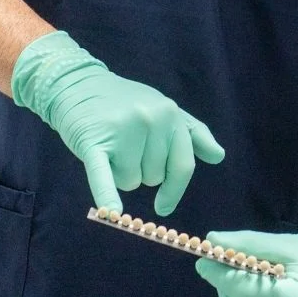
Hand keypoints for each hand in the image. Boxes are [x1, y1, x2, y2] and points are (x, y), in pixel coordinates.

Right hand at [11, 30, 223, 214]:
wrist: (78, 85)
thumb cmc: (124, 103)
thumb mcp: (164, 109)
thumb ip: (192, 132)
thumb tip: (219, 156)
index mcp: (171, 114)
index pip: (182, 165)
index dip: (174, 189)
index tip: (164, 206)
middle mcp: (151, 120)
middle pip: (153, 177)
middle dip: (140, 171)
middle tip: (124, 147)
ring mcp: (123, 129)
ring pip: (130, 182)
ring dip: (119, 174)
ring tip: (110, 147)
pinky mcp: (93, 142)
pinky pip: (105, 177)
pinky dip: (107, 195)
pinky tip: (111, 211)